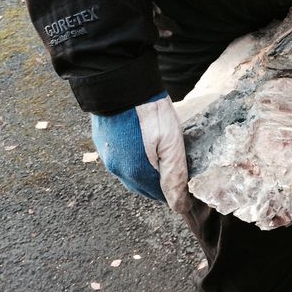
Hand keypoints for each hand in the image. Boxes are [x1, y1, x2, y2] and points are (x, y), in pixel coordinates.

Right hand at [91, 92, 190, 213]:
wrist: (119, 84)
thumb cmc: (150, 112)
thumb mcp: (171, 143)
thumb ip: (175, 176)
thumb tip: (179, 207)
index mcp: (137, 173)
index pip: (161, 195)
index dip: (176, 193)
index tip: (189, 186)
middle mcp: (119, 170)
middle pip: (145, 187)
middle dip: (161, 184)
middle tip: (179, 172)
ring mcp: (107, 156)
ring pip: (132, 174)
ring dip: (147, 172)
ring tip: (163, 158)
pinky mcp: (102, 142)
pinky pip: (122, 159)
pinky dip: (135, 159)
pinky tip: (144, 146)